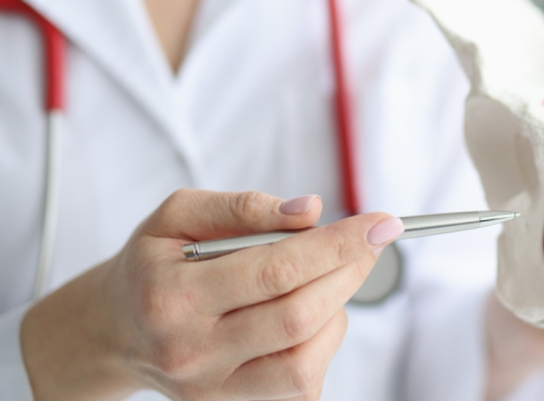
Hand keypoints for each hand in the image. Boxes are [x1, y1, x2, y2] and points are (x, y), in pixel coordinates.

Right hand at [21, 189, 403, 400]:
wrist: (116, 331)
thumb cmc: (154, 265)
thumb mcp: (178, 216)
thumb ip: (244, 207)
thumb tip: (310, 210)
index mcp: (172, 296)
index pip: (276, 270)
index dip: (338, 245)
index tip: (381, 224)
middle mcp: (191, 352)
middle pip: (299, 315)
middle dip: (349, 272)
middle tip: (369, 241)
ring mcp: (213, 389)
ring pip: (307, 356)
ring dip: (336, 308)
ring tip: (325, 276)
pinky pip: (302, 382)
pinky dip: (321, 341)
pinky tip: (308, 313)